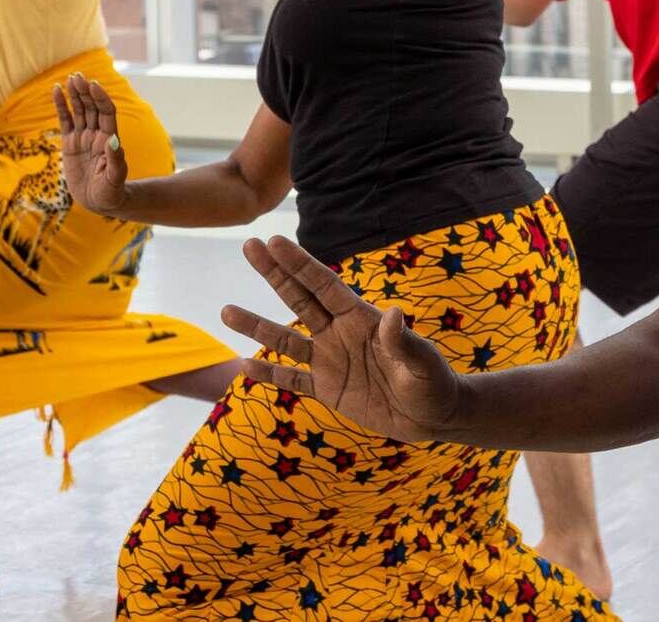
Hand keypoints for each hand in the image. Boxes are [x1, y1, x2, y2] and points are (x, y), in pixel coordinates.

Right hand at [53, 73, 130, 215]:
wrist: (99, 201)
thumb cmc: (111, 191)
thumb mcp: (115, 177)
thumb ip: (115, 159)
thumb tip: (114, 141)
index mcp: (109, 138)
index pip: (106, 112)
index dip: (100, 98)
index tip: (93, 85)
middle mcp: (97, 134)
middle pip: (92, 107)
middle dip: (86, 92)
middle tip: (77, 77)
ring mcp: (83, 137)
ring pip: (79, 110)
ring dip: (75, 94)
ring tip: (69, 79)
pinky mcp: (70, 143)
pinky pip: (65, 120)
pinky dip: (61, 106)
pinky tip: (56, 91)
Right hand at [224, 235, 463, 441]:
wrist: (432, 416)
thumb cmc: (433, 383)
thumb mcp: (421, 362)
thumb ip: (402, 341)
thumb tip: (394, 314)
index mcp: (361, 319)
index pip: (324, 285)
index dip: (300, 264)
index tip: (275, 240)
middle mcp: (340, 334)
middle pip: (300, 298)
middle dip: (274, 273)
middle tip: (249, 245)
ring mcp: (330, 361)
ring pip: (286, 340)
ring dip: (257, 325)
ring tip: (226, 310)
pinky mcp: (328, 390)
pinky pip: (292, 380)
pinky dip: (269, 374)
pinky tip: (245, 364)